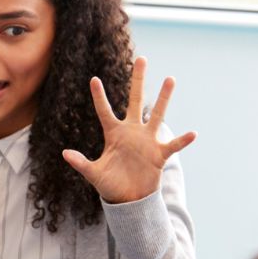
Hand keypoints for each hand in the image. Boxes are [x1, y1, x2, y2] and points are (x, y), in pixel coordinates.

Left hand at [63, 57, 196, 204]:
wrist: (129, 199)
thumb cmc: (110, 184)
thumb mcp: (93, 173)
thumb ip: (81, 163)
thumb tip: (64, 154)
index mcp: (114, 134)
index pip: (105, 111)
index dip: (99, 96)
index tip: (93, 79)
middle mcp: (132, 132)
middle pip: (135, 100)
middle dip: (138, 80)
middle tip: (141, 59)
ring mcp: (147, 140)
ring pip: (157, 114)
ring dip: (164, 98)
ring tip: (170, 79)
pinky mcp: (159, 154)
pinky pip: (173, 145)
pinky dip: (182, 140)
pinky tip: (193, 133)